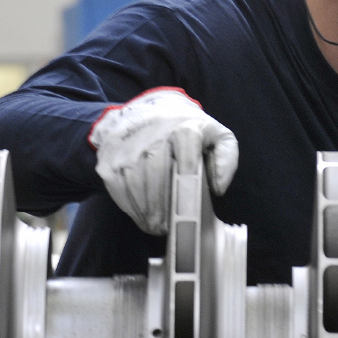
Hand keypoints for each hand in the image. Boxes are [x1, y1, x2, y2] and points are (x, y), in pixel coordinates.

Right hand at [89, 88, 238, 234]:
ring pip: (134, 184)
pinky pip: (117, 187)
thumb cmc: (187, 130)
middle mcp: (153, 135)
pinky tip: (140, 215)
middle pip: (156, 176)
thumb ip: (227, 158)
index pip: (186, 160)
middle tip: (168, 227)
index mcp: (185, 129)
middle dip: (162, 206)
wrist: (149, 110)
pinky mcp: (110, 157)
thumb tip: (218, 188)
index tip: (187, 210)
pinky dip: (129, 206)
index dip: (187, 188)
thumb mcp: (216, 135)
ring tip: (155, 226)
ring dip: (145, 210)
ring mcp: (128, 146)